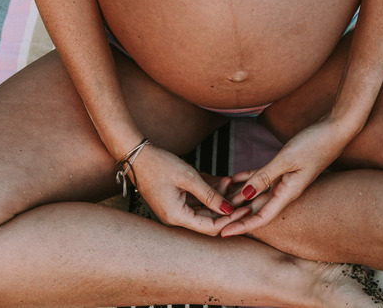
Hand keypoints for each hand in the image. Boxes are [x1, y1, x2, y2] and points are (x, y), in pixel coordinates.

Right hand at [127, 145, 248, 235]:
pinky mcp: (174, 204)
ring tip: (234, 186)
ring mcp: (173, 212)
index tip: (246, 208)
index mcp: (176, 216)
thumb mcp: (188, 177)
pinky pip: (196, 205)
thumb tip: (229, 209)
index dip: (229, 220)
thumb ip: (210, 194)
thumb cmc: (159, 164)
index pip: (210, 227)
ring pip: (204, 213)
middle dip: (227, 210)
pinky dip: (210, 197)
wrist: (136, 155)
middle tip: (245, 198)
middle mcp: (174, 219)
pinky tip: (222, 183)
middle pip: (208, 222)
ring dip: (219, 201)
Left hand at [221, 117, 356, 237]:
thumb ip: (264, 177)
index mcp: (288, 192)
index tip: (222, 234)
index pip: (261, 217)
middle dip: (235, 214)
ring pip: (257, 193)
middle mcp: (286, 189)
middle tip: (212, 219)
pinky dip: (247, 178)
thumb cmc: (315, 143)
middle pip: (256, 208)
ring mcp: (286, 179)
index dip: (241, 226)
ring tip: (216, 199)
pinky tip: (231, 179)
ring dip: (238, 196)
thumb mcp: (286, 160)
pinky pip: (261, 177)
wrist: (336, 128)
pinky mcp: (285, 167)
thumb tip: (244, 195)